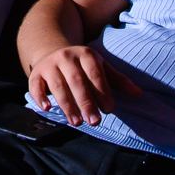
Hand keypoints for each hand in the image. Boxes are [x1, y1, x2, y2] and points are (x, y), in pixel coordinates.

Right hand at [27, 44, 142, 125]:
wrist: (53, 52)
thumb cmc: (82, 66)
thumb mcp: (101, 68)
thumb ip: (118, 81)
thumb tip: (138, 94)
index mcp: (86, 54)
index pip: (95, 74)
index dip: (102, 92)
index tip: (109, 110)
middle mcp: (67, 57)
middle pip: (77, 81)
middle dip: (86, 102)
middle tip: (94, 121)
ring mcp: (50, 64)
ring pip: (58, 85)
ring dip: (67, 105)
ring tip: (77, 122)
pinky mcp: (36, 73)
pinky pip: (36, 85)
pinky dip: (40, 96)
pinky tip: (46, 108)